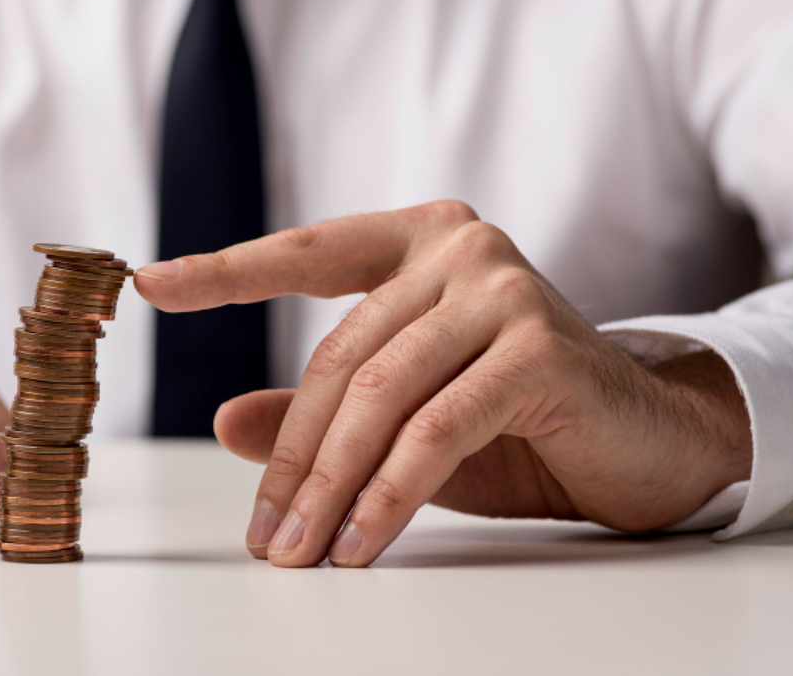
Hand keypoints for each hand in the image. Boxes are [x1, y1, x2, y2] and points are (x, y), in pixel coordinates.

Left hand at [135, 201, 751, 566]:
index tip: (150, 283)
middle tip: (263, 533)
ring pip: (381, 396)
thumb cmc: (515, 419)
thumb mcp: (403, 413)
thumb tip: (224, 422)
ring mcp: (502, 289)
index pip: (307, 252)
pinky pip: (436, 430)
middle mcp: (460, 247)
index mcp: (418, 240)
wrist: (642, 439)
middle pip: (342, 357)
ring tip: (299, 551)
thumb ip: (320, 409)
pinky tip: (359, 541)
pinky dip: (387, 493)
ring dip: (330, 485)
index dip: (226, 270)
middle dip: (292, 456)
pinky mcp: (539, 348)